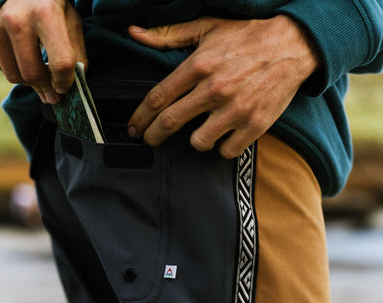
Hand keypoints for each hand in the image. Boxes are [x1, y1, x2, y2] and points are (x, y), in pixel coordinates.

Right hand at [0, 0, 86, 103]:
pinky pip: (2, 70)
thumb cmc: (50, 6)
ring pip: (15, 77)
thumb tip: (74, 85)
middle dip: (47, 89)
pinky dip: (16, 72)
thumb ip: (76, 53)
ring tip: (41, 78)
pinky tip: (24, 62)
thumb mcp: (70, 21)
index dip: (66, 82)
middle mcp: (17, 19)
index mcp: (45, 14)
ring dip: (31, 83)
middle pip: (33, 74)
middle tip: (54, 94)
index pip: (60, 63)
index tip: (65, 87)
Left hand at [128, 16, 320, 157]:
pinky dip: (222, 146)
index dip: (140, 117)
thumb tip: (133, 33)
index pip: (158, 98)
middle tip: (148, 140)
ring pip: (198, 142)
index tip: (134, 127)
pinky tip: (224, 136)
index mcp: (199, 65)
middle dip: (153, 136)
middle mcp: (215, 89)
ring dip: (194, 140)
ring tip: (199, 131)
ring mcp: (236, 110)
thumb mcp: (207, 28)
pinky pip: (227, 151)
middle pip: (170, 123)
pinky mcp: (255, 125)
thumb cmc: (246, 36)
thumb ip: (168, 35)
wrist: (293, 44)